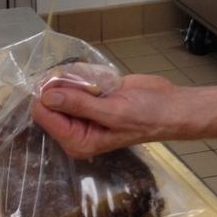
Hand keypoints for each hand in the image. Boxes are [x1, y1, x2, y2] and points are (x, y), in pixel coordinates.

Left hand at [31, 73, 181, 157]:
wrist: (170, 106)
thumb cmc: (146, 116)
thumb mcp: (113, 112)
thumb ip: (79, 105)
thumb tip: (46, 96)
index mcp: (78, 141)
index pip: (46, 117)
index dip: (48, 96)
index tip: (62, 80)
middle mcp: (76, 129)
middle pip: (50, 103)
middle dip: (62, 86)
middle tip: (85, 82)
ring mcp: (83, 112)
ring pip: (61, 89)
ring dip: (74, 78)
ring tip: (96, 82)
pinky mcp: (92, 96)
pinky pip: (75, 82)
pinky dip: (82, 74)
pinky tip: (100, 78)